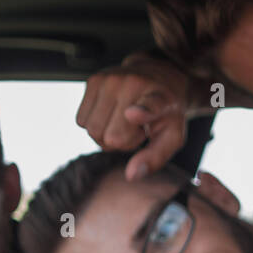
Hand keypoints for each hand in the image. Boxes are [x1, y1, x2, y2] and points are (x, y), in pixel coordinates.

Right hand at [76, 54, 192, 180]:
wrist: (157, 76)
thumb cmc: (165, 113)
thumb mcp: (171, 137)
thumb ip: (155, 158)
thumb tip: (131, 176)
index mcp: (161, 99)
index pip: (151, 106)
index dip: (142, 111)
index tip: (133, 114)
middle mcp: (133, 84)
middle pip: (108, 137)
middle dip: (119, 143)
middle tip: (135, 130)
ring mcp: (109, 79)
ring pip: (91, 130)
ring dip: (105, 134)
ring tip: (123, 122)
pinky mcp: (93, 80)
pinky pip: (81, 120)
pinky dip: (94, 124)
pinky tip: (111, 114)